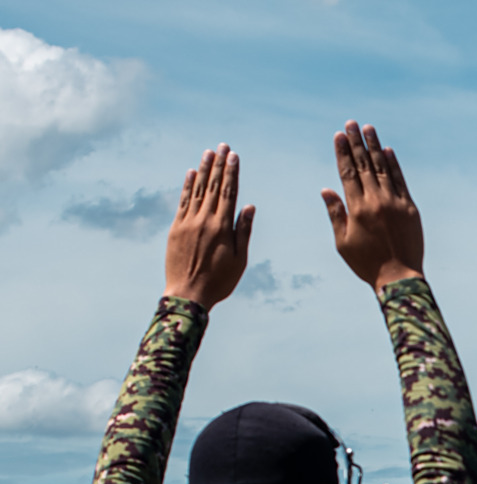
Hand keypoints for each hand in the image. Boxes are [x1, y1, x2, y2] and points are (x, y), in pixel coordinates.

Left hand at [163, 145, 254, 309]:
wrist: (188, 293)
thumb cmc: (219, 281)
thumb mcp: (239, 259)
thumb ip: (243, 231)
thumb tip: (249, 206)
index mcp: (222, 228)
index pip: (228, 193)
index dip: (231, 173)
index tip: (234, 156)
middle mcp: (204, 220)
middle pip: (213, 187)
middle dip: (218, 165)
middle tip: (223, 146)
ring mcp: (188, 222)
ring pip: (197, 190)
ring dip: (203, 170)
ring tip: (208, 153)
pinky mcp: (176, 228)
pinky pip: (182, 202)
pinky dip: (187, 186)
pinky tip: (191, 173)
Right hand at [321, 121, 424, 290]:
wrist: (400, 277)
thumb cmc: (366, 263)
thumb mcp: (343, 241)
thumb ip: (335, 213)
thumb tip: (326, 188)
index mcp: (357, 209)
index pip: (347, 173)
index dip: (342, 152)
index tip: (339, 136)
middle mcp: (376, 202)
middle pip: (364, 165)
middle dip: (357, 143)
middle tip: (351, 123)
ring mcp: (395, 203)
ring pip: (382, 169)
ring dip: (375, 147)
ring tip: (369, 129)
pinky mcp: (410, 209)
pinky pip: (401, 181)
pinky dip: (394, 165)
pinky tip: (388, 151)